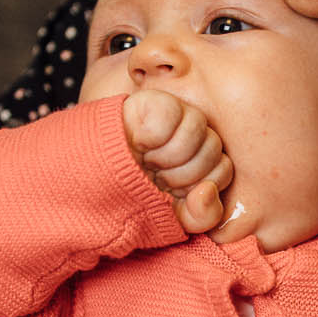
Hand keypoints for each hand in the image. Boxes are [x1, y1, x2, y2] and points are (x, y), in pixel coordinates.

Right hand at [123, 86, 232, 233]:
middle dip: (182, 174)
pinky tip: (139, 141)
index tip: (171, 190)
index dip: (199, 185)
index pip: (224, 169)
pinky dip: (152, 135)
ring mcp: (175, 113)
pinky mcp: (153, 100)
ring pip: (197, 130)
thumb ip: (203, 216)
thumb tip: (208, 190)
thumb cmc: (133, 196)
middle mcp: (193, 134)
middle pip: (214, 149)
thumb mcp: (172, 216)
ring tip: (146, 159)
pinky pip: (171, 114)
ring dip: (166, 156)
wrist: (93, 183)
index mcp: (202, 159)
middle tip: (155, 175)